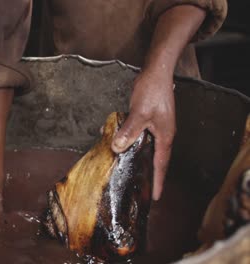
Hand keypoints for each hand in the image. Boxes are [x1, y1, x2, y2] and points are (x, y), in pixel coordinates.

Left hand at [111, 68, 175, 200]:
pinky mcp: (149, 119)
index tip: (156, 197)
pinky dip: (132, 141)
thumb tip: (118, 148)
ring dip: (138, 157)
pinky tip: (119, 141)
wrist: (156, 72)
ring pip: (146, 147)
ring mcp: (156, 126)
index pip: (161, 164)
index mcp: (164, 136)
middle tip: (141, 189)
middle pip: (155, 159)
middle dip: (149, 174)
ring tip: (129, 170)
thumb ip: (129, 131)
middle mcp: (162, 134)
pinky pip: (140, 136)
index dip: (158, 181)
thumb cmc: (152, 91)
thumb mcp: (139, 113)